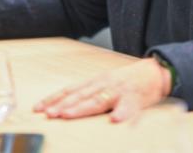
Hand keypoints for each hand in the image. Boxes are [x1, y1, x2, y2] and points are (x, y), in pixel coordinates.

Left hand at [33, 57, 171, 121]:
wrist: (154, 72)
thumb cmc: (127, 81)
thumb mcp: (104, 83)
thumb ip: (87, 93)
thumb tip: (64, 106)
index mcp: (95, 82)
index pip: (70, 90)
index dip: (53, 98)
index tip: (38, 108)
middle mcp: (104, 84)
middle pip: (80, 95)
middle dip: (63, 105)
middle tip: (49, 114)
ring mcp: (119, 91)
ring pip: (98, 100)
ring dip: (82, 108)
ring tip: (68, 115)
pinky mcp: (135, 98)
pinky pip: (129, 107)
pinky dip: (122, 113)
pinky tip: (115, 120)